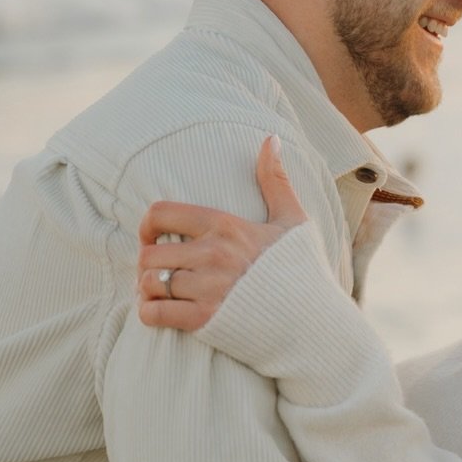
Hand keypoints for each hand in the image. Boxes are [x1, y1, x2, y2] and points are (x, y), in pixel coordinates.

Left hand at [137, 135, 306, 330]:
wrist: (315, 322)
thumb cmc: (303, 271)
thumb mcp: (293, 221)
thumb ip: (275, 180)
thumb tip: (270, 139)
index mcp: (226, 226)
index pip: (161, 213)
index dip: (146, 225)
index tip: (152, 238)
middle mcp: (213, 254)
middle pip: (148, 253)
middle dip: (147, 263)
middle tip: (156, 271)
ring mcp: (208, 288)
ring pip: (149, 283)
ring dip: (148, 290)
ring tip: (158, 293)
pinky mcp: (206, 320)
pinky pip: (154, 314)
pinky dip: (149, 313)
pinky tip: (159, 312)